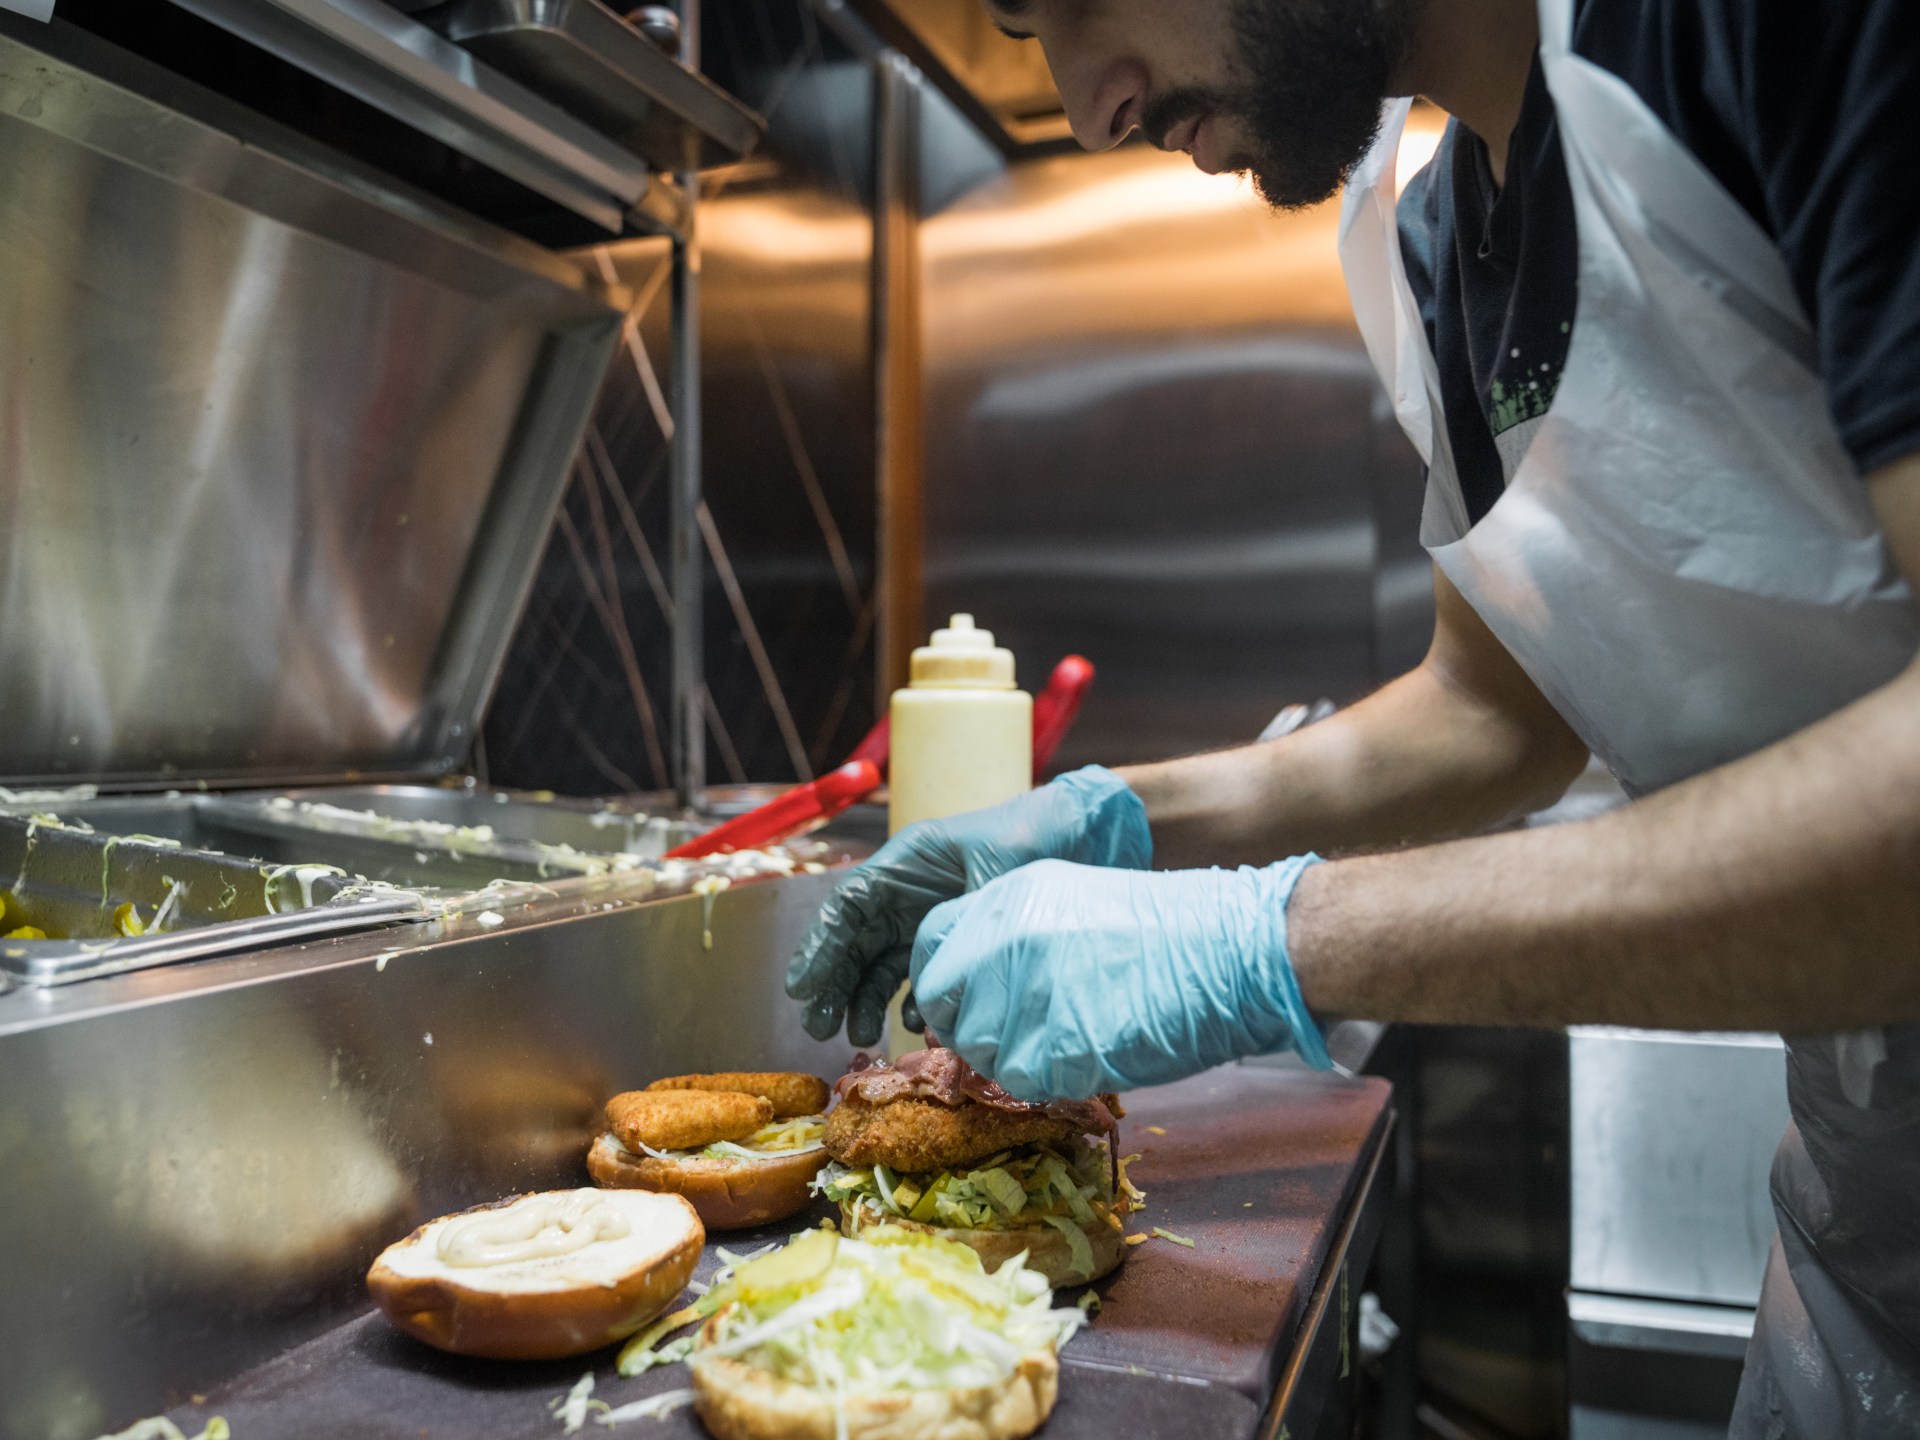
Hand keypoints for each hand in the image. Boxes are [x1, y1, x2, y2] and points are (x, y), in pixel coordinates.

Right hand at [785, 767, 1150, 1045]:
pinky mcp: (955, 934)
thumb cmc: (1036, 839)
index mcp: (909, 862)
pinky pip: (920, 970)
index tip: (801, 989)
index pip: (848, 906)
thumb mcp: (993, 879)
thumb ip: (959, 924)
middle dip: (834, 982)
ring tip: (859, 1035)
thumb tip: (926, 985)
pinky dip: (912, 998)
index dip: (820, 948)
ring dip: (867, 997)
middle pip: (856, 937)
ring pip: (882, 958)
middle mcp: (911, 888)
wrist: (1085, 831)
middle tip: (818, 1027)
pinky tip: (914, 1024)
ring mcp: (930, 911)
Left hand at [909, 856, 1328, 1099]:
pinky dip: (1049, 1080)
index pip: (930, 944)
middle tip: (1014, 1034)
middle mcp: (1005, 940)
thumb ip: (1015, 937)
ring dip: (1012, 1057)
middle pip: (942, 1001)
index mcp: (1009, 897)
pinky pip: (1022, 1081)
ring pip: (979, 1048)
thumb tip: (979, 987)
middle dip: (968, 1025)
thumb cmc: (1167, 929)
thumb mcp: (1072, 903)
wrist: (1231, 949)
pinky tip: (1087, 1057)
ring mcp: (1028, 993)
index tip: (964, 1001)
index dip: (943, 981)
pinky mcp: (1056, 1046)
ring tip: (1065, 1041)